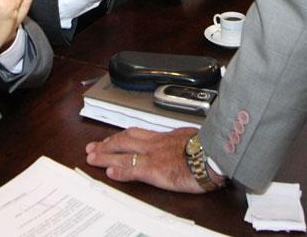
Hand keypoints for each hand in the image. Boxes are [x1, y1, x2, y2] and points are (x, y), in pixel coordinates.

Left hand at [86, 127, 220, 192]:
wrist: (213, 155)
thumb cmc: (209, 148)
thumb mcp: (194, 137)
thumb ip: (184, 139)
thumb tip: (186, 139)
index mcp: (165, 136)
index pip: (137, 134)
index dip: (122, 136)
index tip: (112, 139)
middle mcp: (155, 143)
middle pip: (124, 140)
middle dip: (107, 143)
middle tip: (93, 147)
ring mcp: (152, 155)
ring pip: (123, 153)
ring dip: (106, 155)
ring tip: (93, 157)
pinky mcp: (154, 170)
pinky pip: (131, 169)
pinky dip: (119, 171)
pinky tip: (109, 172)